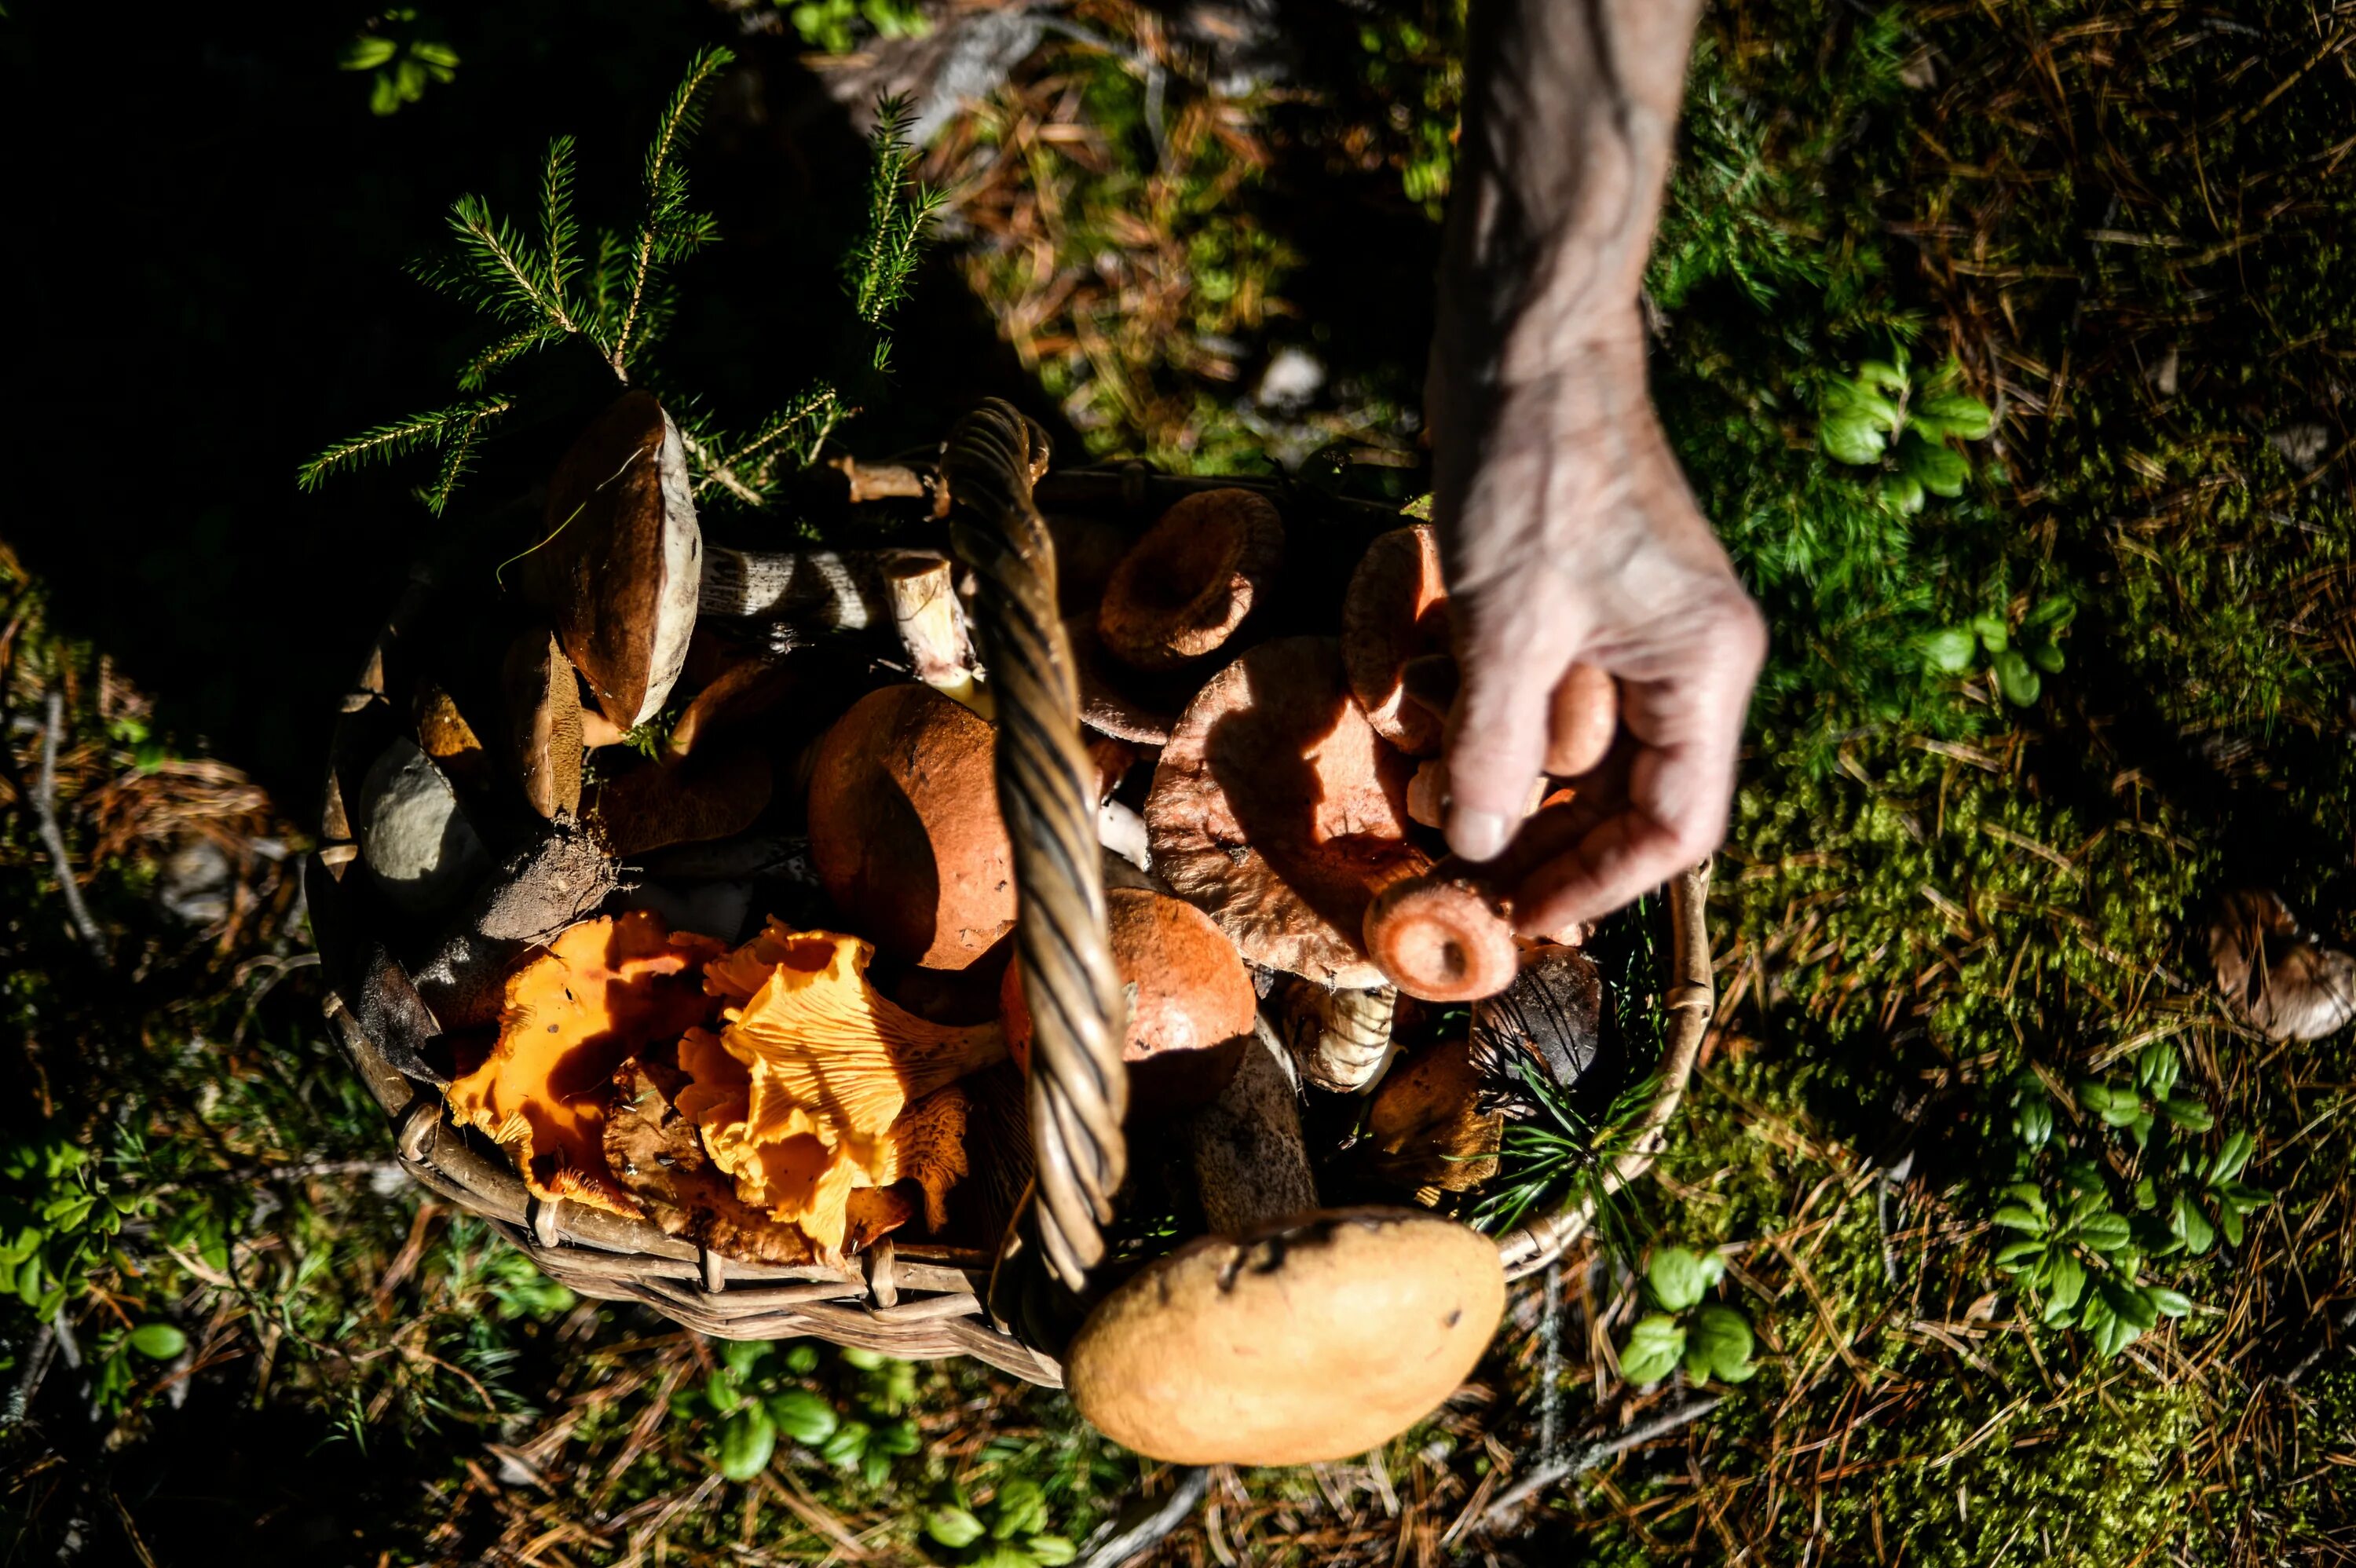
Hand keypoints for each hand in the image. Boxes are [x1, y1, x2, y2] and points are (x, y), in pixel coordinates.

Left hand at [1428, 325, 1764, 934]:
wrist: (1521, 341)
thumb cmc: (1533, 469)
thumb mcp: (1508, 623)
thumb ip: (1494, 745)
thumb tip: (1472, 848)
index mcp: (1704, 668)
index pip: (1675, 824)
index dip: (1597, 882)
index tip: (1516, 915)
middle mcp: (1682, 659)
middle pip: (1625, 799)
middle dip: (1545, 846)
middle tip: (1459, 891)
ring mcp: (1629, 630)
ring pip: (1576, 753)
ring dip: (1509, 793)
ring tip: (1431, 830)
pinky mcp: (1574, 602)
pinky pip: (1541, 698)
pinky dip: (1492, 731)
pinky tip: (1431, 752)